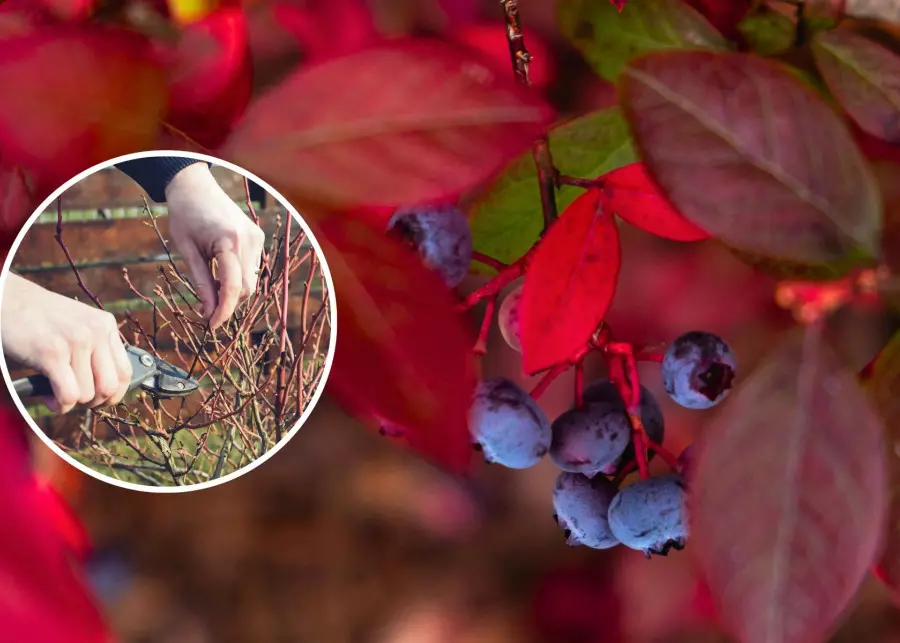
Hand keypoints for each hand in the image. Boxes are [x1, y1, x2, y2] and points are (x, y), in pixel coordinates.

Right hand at [1, 274, 131, 412]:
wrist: (6, 299)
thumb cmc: (40, 319)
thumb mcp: (78, 325)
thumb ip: (95, 349)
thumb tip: (108, 390)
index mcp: (105, 325)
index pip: (125, 372)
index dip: (115, 394)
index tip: (100, 400)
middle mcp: (95, 332)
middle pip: (110, 387)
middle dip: (93, 402)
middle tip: (75, 399)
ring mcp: (76, 341)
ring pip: (87, 394)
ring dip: (70, 403)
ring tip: (54, 392)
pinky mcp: (52, 353)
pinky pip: (68, 395)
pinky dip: (59, 405)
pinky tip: (47, 396)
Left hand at [164, 163, 265, 329]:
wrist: (194, 186)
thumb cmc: (184, 215)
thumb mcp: (186, 251)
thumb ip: (201, 282)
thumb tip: (208, 312)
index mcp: (229, 241)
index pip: (232, 287)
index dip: (223, 311)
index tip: (212, 326)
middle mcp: (249, 240)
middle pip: (246, 288)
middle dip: (228, 303)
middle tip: (206, 310)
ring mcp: (257, 238)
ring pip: (251, 281)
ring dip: (233, 291)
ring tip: (211, 288)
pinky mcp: (258, 237)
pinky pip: (252, 268)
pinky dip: (239, 277)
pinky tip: (222, 273)